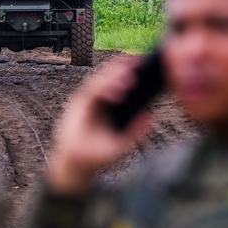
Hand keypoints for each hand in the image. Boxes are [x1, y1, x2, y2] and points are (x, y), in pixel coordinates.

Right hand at [47, 56, 152, 194]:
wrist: (77, 166)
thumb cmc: (97, 154)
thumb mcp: (122, 143)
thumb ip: (135, 130)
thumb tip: (151, 116)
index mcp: (107, 104)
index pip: (117, 81)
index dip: (128, 70)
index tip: (143, 62)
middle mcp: (97, 100)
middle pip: (108, 76)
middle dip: (121, 67)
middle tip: (138, 60)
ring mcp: (86, 101)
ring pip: (99, 80)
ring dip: (114, 76)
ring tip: (130, 75)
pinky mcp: (78, 106)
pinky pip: (91, 92)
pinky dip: (104, 89)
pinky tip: (117, 92)